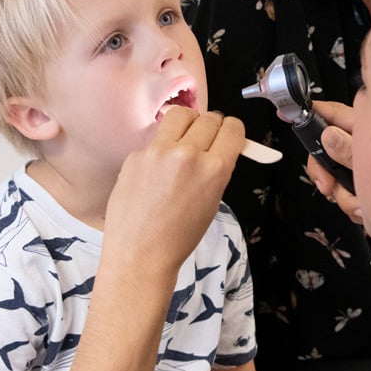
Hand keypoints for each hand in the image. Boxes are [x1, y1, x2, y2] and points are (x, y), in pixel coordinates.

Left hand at [103, 108, 244, 276]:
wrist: (140, 254)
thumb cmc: (178, 237)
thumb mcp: (212, 202)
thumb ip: (218, 170)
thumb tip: (222, 147)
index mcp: (214, 169)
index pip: (233, 128)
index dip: (233, 132)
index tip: (229, 135)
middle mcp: (187, 155)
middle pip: (209, 119)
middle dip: (212, 127)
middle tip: (207, 140)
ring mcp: (158, 152)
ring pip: (180, 115)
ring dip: (188, 123)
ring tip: (184, 140)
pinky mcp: (136, 155)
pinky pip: (157, 139)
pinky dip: (162, 147)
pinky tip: (158, 169)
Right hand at [306, 100, 361, 224]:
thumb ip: (350, 150)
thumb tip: (329, 135)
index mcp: (365, 129)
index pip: (331, 113)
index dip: (309, 114)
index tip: (286, 113)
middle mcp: (364, 146)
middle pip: (326, 151)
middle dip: (325, 174)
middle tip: (328, 186)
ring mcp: (365, 169)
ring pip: (338, 178)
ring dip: (346, 197)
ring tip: (361, 205)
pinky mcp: (369, 188)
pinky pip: (351, 197)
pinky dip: (356, 208)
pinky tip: (367, 211)